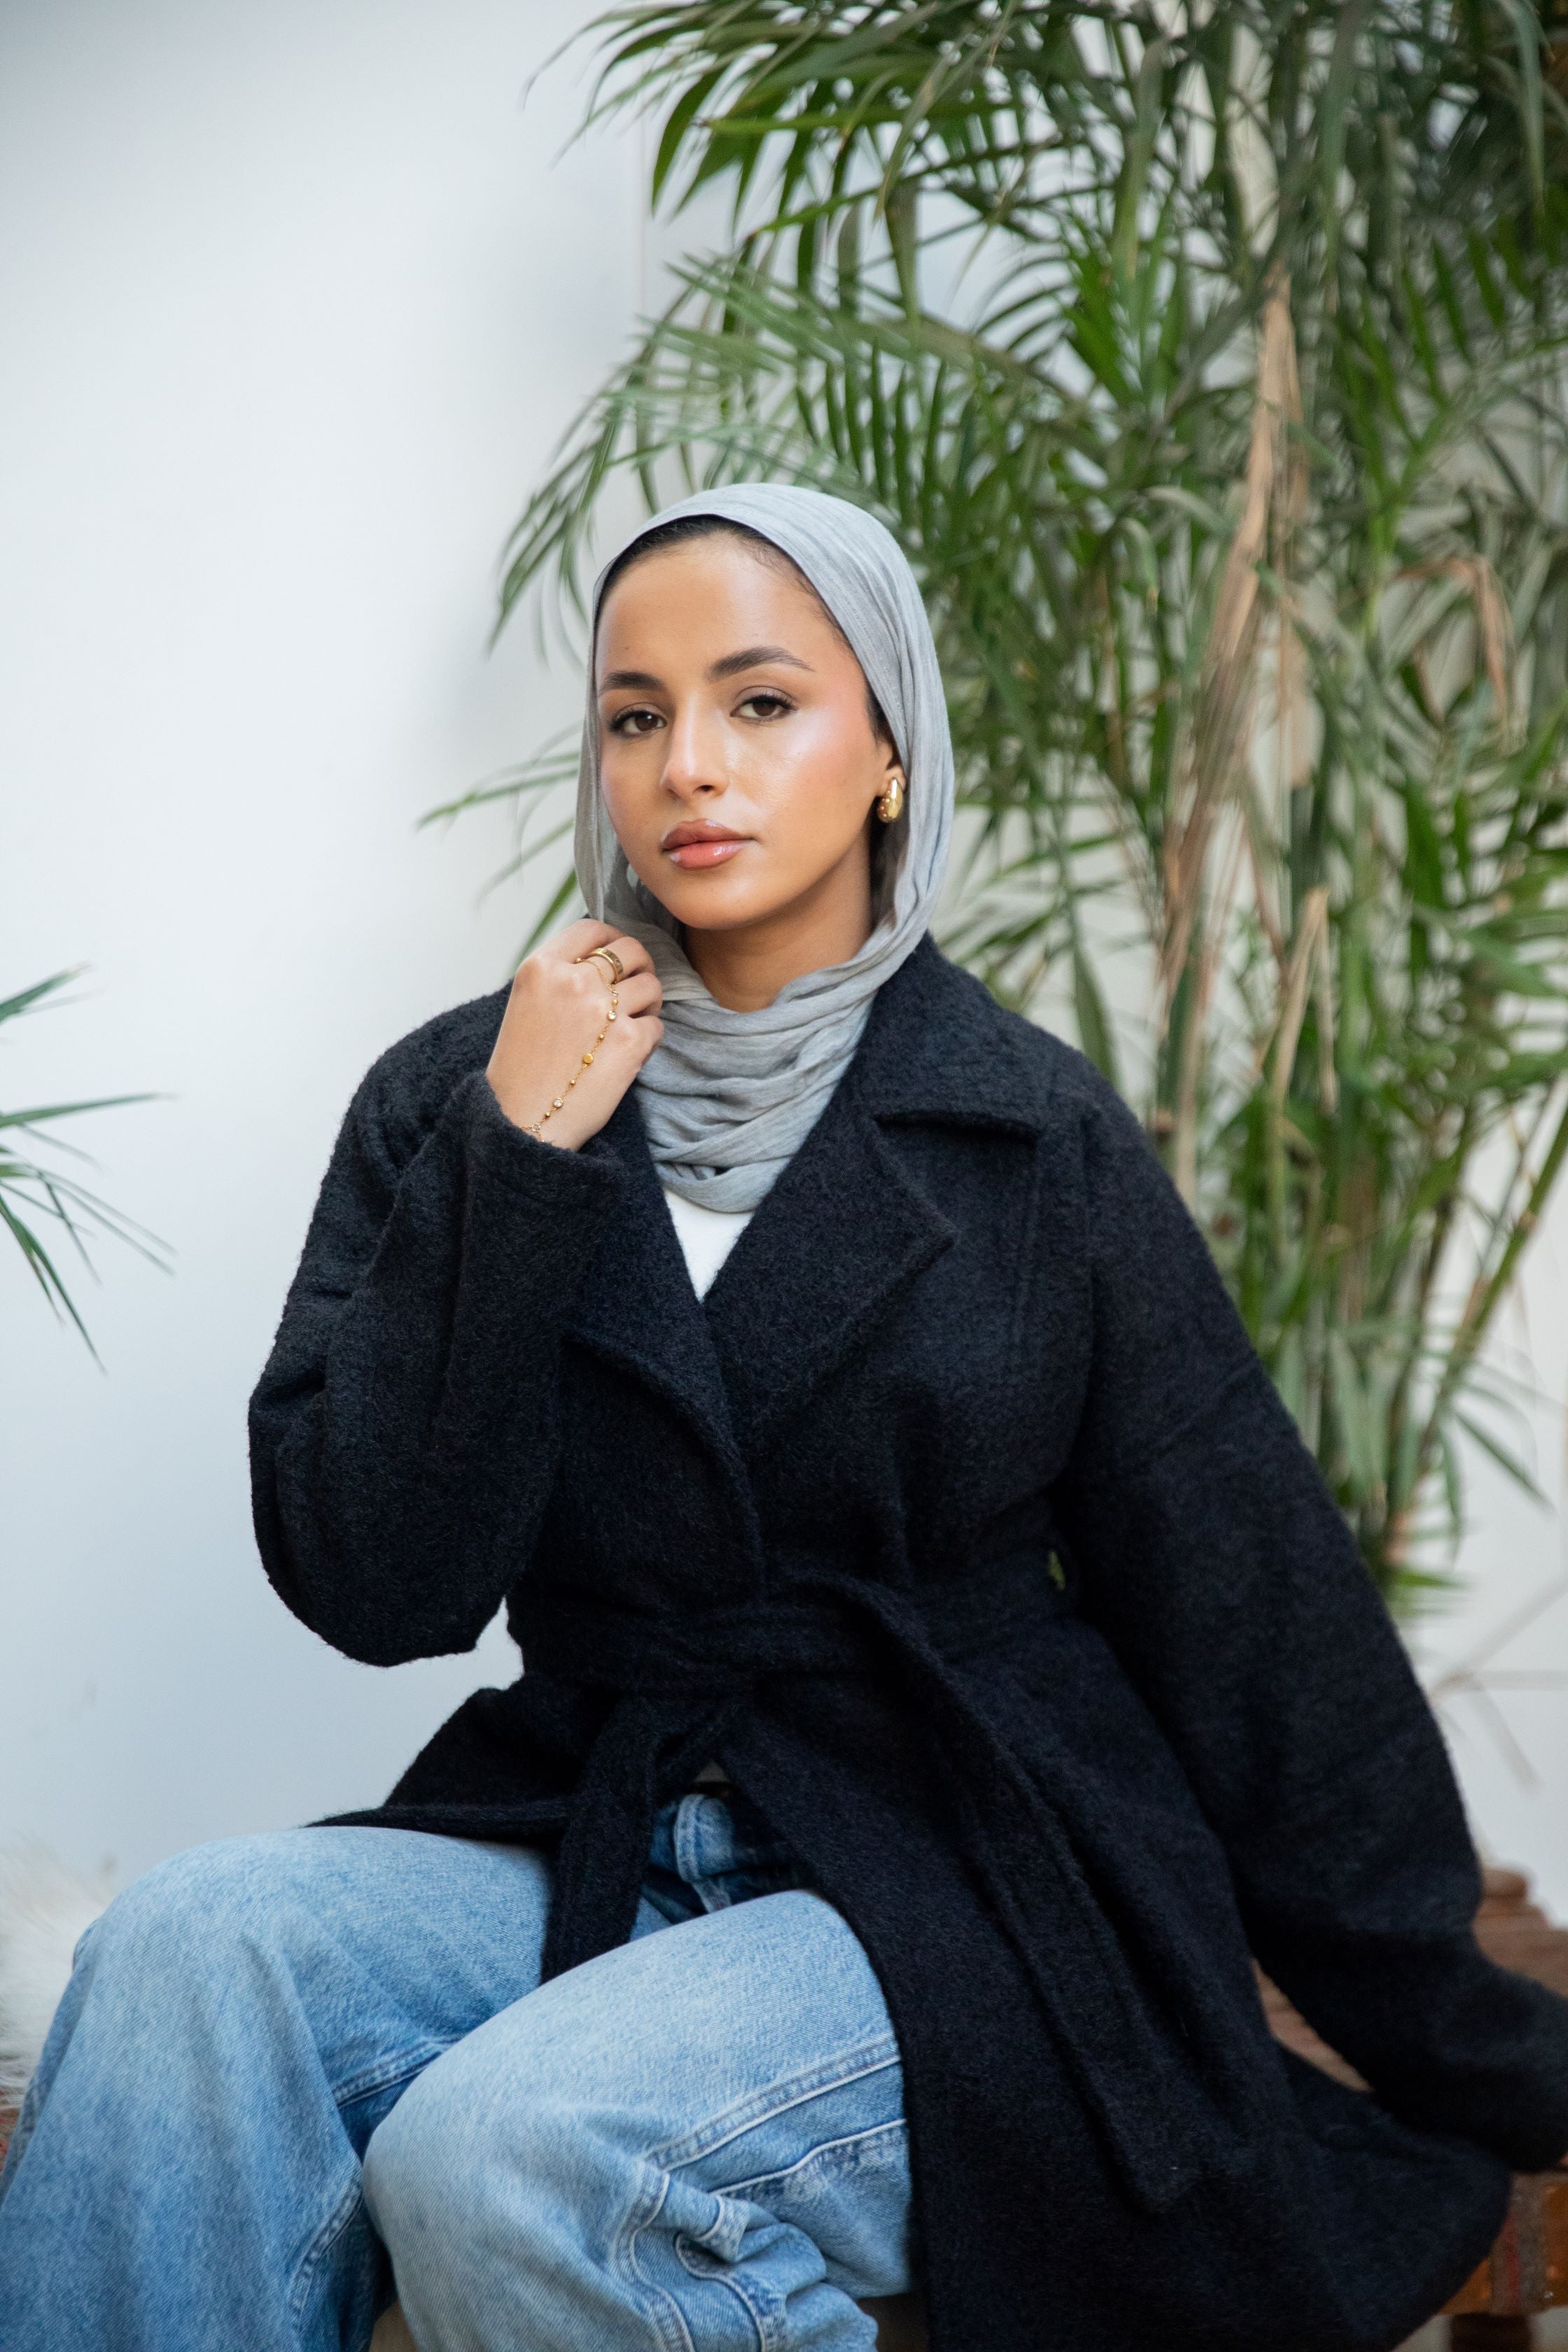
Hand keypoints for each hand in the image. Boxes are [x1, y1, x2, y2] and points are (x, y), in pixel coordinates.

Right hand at [485, 919, 662, 1148]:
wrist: (521, 1122)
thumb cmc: (521, 1069)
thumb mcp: (526, 1004)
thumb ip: (558, 976)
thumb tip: (601, 957)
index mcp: (541, 968)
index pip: (592, 929)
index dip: (613, 939)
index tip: (619, 956)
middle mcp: (573, 981)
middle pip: (630, 950)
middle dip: (641, 966)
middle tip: (637, 987)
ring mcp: (604, 1010)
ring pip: (651, 985)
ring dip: (649, 1003)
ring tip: (633, 1023)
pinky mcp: (630, 1042)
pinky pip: (657, 1025)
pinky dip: (649, 1038)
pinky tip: (629, 1053)